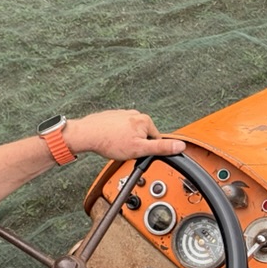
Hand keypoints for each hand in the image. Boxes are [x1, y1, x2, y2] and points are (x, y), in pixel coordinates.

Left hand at [64, 110, 184, 160]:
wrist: (86, 134)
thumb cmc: (110, 141)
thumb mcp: (139, 149)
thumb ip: (161, 148)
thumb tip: (180, 146)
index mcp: (145, 120)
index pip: (155, 140)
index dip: (146, 150)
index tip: (136, 152)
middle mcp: (135, 114)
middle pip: (143, 136)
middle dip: (135, 145)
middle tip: (124, 150)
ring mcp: (122, 115)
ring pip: (130, 134)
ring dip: (124, 142)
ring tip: (114, 146)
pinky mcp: (112, 117)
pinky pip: (118, 131)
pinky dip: (115, 137)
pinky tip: (109, 141)